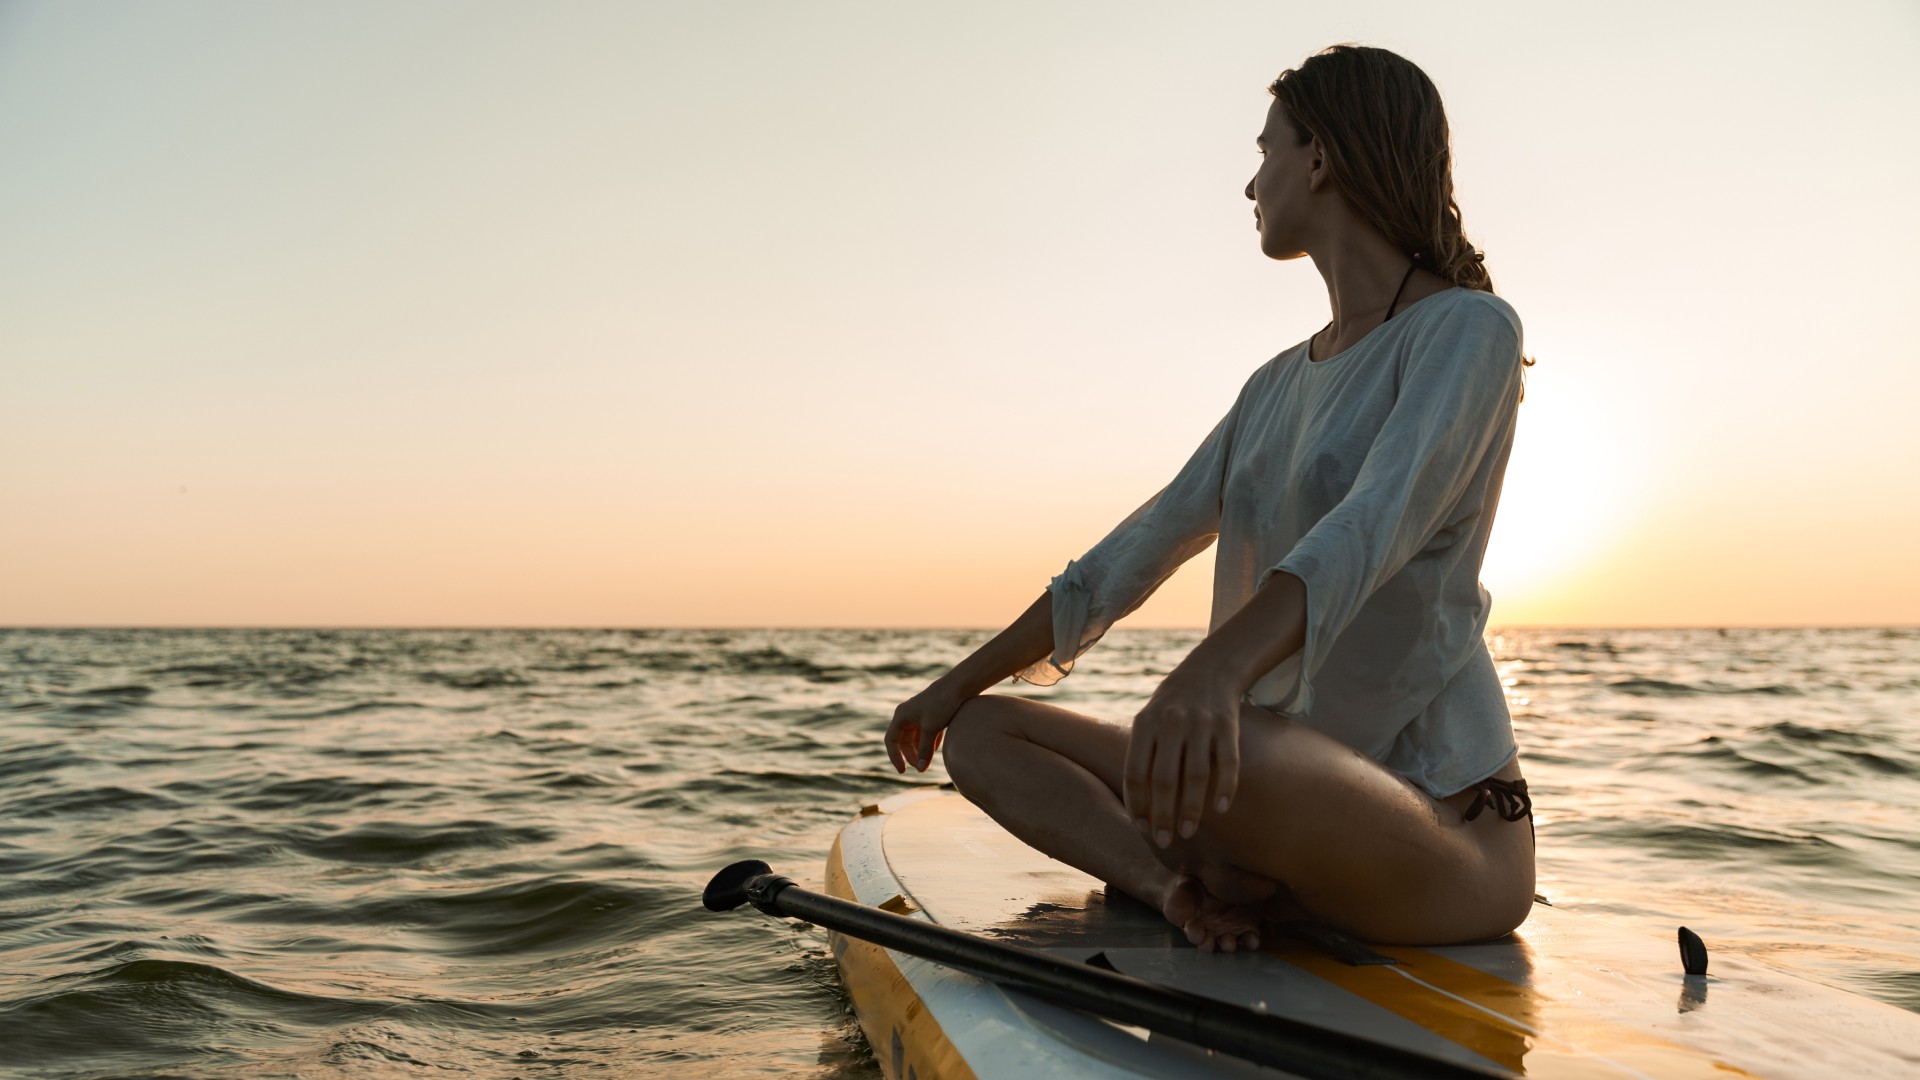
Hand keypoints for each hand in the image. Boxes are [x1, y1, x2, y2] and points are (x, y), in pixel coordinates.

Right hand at [885, 682, 966, 773]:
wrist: (959, 686)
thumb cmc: (941, 704)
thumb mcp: (931, 729)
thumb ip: (924, 750)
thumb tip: (920, 769)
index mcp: (901, 716)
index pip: (891, 741)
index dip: (895, 757)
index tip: (903, 771)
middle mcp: (907, 715)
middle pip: (903, 741)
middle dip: (910, 755)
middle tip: (921, 768)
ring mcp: (919, 714)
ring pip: (915, 738)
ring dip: (920, 750)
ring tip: (928, 760)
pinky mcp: (931, 714)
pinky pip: (925, 733)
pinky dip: (929, 742)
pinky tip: (937, 748)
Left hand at [1124, 670, 1241, 847]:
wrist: (1210, 669)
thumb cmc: (1171, 706)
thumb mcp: (1148, 720)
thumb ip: (1141, 756)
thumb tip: (1138, 809)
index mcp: (1145, 723)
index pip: (1135, 772)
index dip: (1137, 804)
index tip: (1141, 828)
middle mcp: (1172, 723)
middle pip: (1163, 779)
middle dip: (1162, 815)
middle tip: (1164, 840)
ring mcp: (1201, 723)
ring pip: (1196, 775)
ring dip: (1191, 809)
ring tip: (1187, 832)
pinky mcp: (1228, 725)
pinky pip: (1228, 763)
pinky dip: (1224, 789)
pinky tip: (1220, 810)